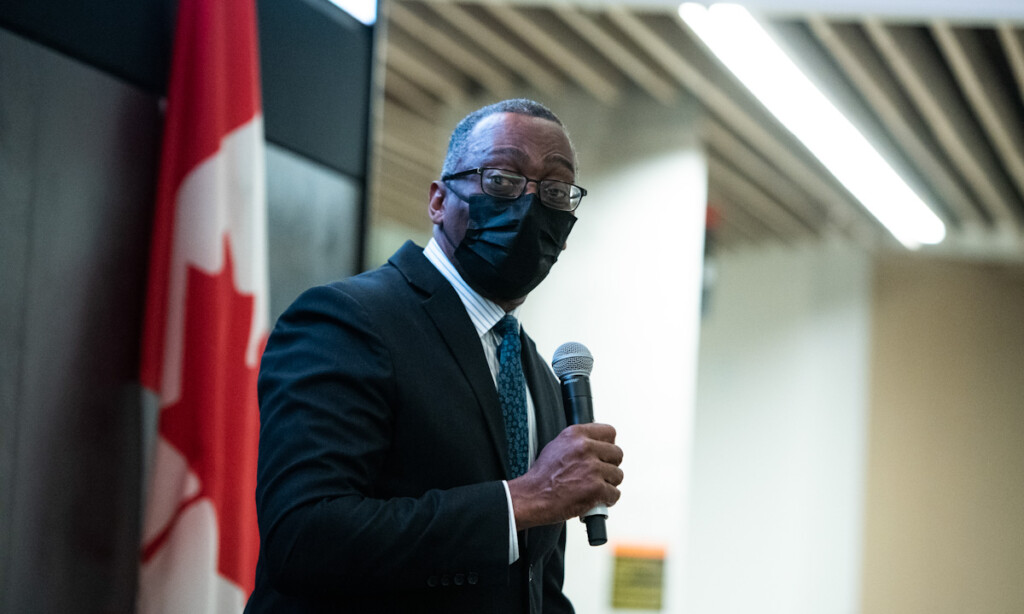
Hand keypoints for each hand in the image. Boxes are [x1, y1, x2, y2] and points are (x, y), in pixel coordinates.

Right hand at [507, 423, 622, 529]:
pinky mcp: (597, 488)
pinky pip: (615, 494)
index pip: (609, 432)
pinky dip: (607, 500)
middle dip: (610, 466)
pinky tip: (595, 500)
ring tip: (593, 488)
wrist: (533, 497)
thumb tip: (597, 445)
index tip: (605, 454)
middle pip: (617, 454)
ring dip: (609, 484)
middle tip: (599, 475)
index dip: (609, 444)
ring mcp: (592, 468)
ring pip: (618, 475)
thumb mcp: (557, 446)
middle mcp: (585, 448)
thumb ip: (578, 442)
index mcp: (576, 435)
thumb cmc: (542, 477)